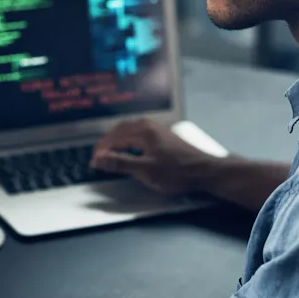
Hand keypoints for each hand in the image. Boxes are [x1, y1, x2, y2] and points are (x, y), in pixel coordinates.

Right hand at [90, 118, 217, 195]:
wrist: (205, 170)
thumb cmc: (177, 172)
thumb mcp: (146, 171)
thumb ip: (120, 164)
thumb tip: (98, 159)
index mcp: (142, 131)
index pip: (113, 138)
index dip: (101, 151)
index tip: (93, 163)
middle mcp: (148, 125)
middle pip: (119, 130)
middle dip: (106, 143)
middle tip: (98, 158)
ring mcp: (156, 128)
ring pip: (128, 129)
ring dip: (116, 140)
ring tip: (108, 153)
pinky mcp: (162, 134)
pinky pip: (137, 132)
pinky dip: (126, 139)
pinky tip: (127, 148)